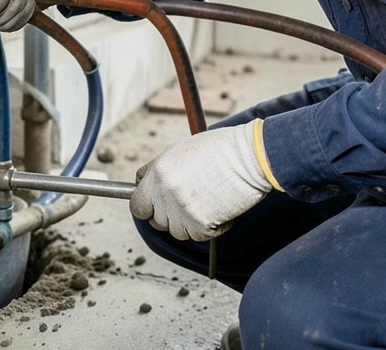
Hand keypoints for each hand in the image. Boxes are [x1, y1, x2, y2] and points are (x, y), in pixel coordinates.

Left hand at [130, 120, 273, 240]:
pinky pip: (198, 236)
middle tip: (186, 206)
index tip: (157, 205)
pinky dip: (212, 228)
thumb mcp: (181, 150)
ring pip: (176, 231)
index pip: (136, 203)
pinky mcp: (200, 225)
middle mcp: (164, 192)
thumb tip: (146, 185)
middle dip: (167, 217)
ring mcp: (181, 210)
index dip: (147, 205)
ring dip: (190, 223)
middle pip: (155, 221)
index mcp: (158, 172)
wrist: (250, 156)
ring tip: (209, 201)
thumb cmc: (221, 149)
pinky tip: (222, 208)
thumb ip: (160, 171)